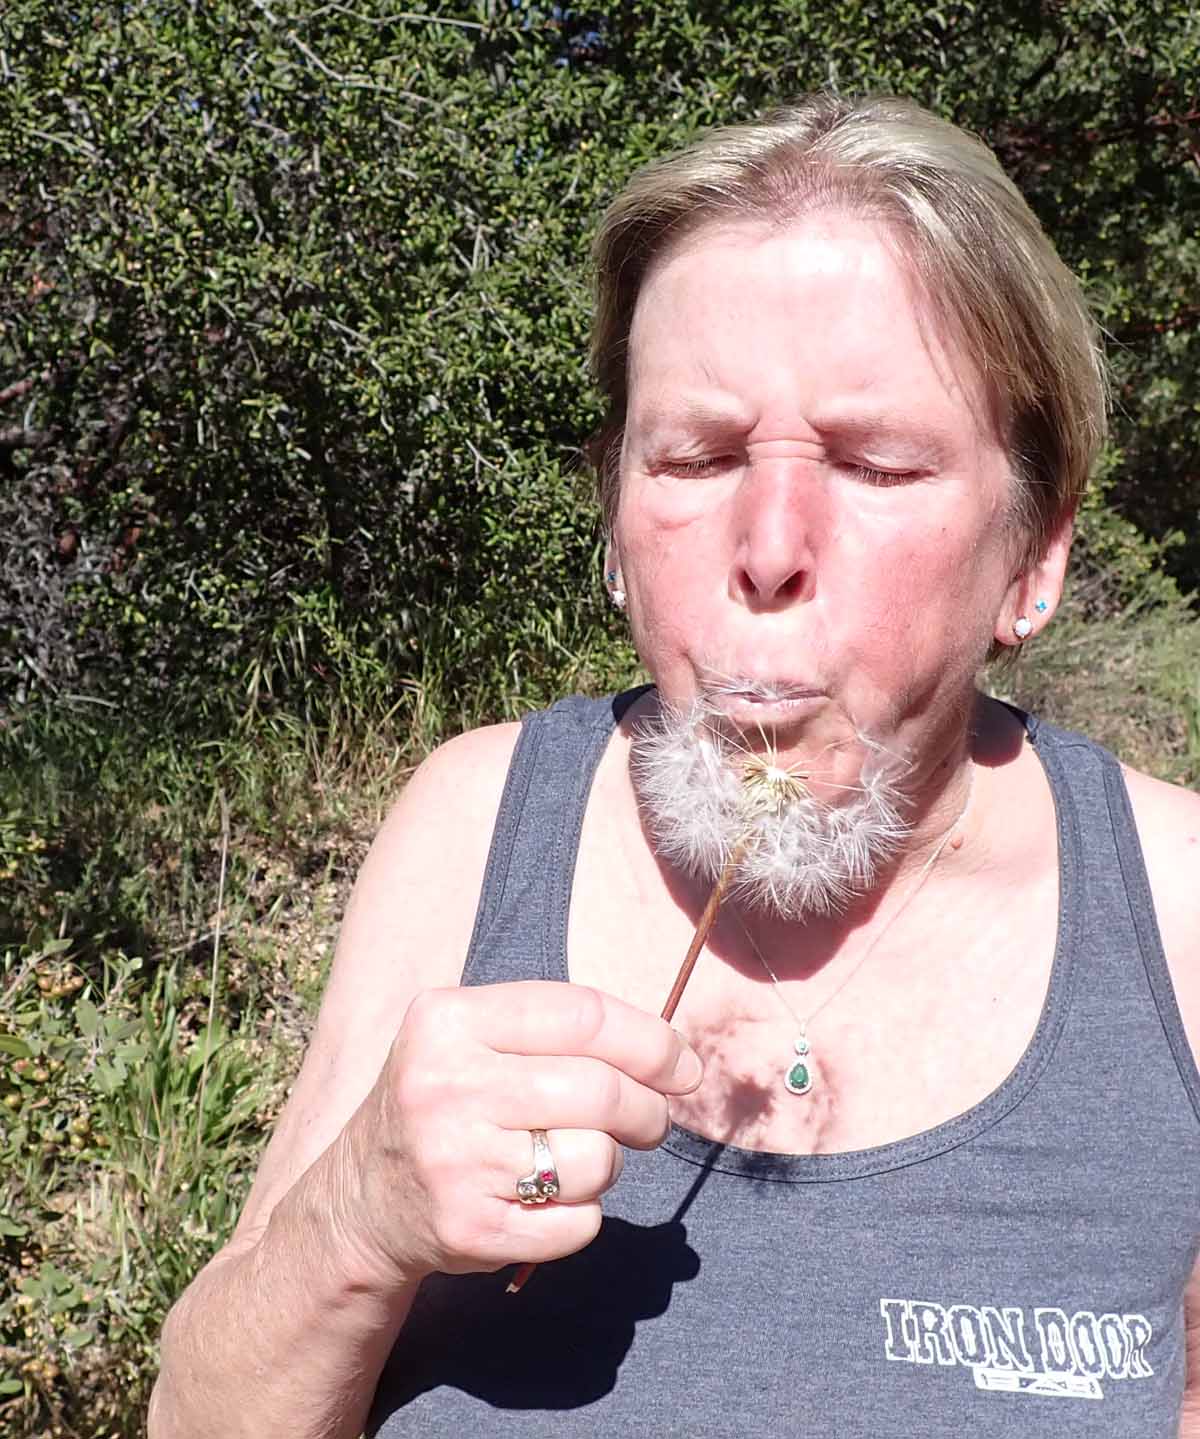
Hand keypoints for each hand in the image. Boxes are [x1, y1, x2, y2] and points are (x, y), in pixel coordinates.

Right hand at [333, 981, 703, 1287]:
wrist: (361, 1201)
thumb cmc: (447, 1102)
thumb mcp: (472, 1037)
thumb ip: (559, 1032)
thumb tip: (677, 1059)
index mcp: (448, 1019)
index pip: (582, 1016)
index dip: (650, 1041)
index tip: (684, 1066)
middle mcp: (446, 1085)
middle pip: (601, 1090)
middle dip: (647, 1110)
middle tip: (649, 1122)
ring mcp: (455, 1161)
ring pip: (597, 1159)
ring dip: (606, 1164)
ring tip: (568, 1159)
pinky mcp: (470, 1228)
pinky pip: (580, 1223)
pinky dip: (582, 1215)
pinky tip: (543, 1201)